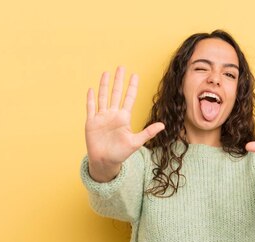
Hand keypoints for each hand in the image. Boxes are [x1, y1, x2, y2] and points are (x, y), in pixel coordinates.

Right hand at [85, 66, 164, 180]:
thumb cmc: (120, 154)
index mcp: (123, 118)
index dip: (132, 87)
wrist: (105, 162)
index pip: (129, 98)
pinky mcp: (91, 122)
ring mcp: (102, 117)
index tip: (135, 75)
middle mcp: (113, 115)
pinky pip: (91, 108)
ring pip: (103, 97)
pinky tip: (91, 89)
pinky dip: (90, 99)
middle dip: (118, 81)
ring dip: (104, 85)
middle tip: (121, 67)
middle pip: (116, 94)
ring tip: (106, 73)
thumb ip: (148, 133)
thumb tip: (163, 125)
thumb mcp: (136, 142)